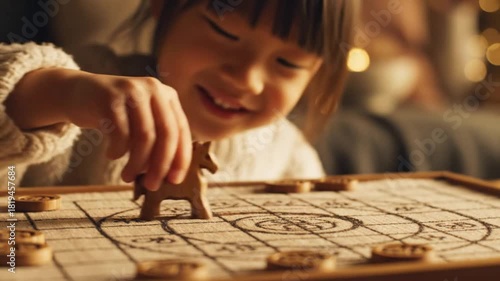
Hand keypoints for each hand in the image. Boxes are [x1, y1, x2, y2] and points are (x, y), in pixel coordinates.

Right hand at [65, 71, 191, 190]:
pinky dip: (118, 151)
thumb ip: (157, 141)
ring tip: (127, 176)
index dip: (180, 158)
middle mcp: (154, 88)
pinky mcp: (110, 97)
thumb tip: (168, 176)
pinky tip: (112, 155)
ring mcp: (132, 90)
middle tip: (151, 185)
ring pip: (145, 136)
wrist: (77, 93)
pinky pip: (121, 133)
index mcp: (168, 95)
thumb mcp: (142, 122)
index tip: (174, 181)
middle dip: (160, 165)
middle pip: (166, 134)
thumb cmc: (115, 115)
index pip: (181, 130)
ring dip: (137, 163)